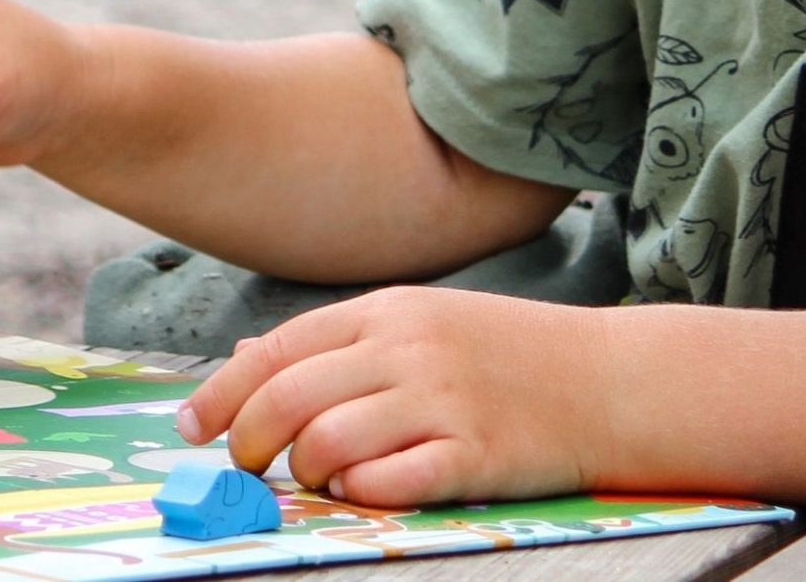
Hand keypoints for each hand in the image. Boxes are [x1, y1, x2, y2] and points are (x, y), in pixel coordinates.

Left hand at [177, 289, 614, 507]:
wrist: (612, 380)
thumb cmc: (509, 355)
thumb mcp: (421, 324)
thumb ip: (339, 342)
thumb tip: (249, 356)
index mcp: (387, 312)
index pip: (278, 349)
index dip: (223, 392)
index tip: (193, 427)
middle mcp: (407, 350)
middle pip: (289, 399)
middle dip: (249, 442)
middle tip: (248, 467)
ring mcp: (442, 401)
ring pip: (328, 443)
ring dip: (307, 473)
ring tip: (322, 478)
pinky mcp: (476, 455)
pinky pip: (390, 484)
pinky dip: (363, 495)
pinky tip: (369, 490)